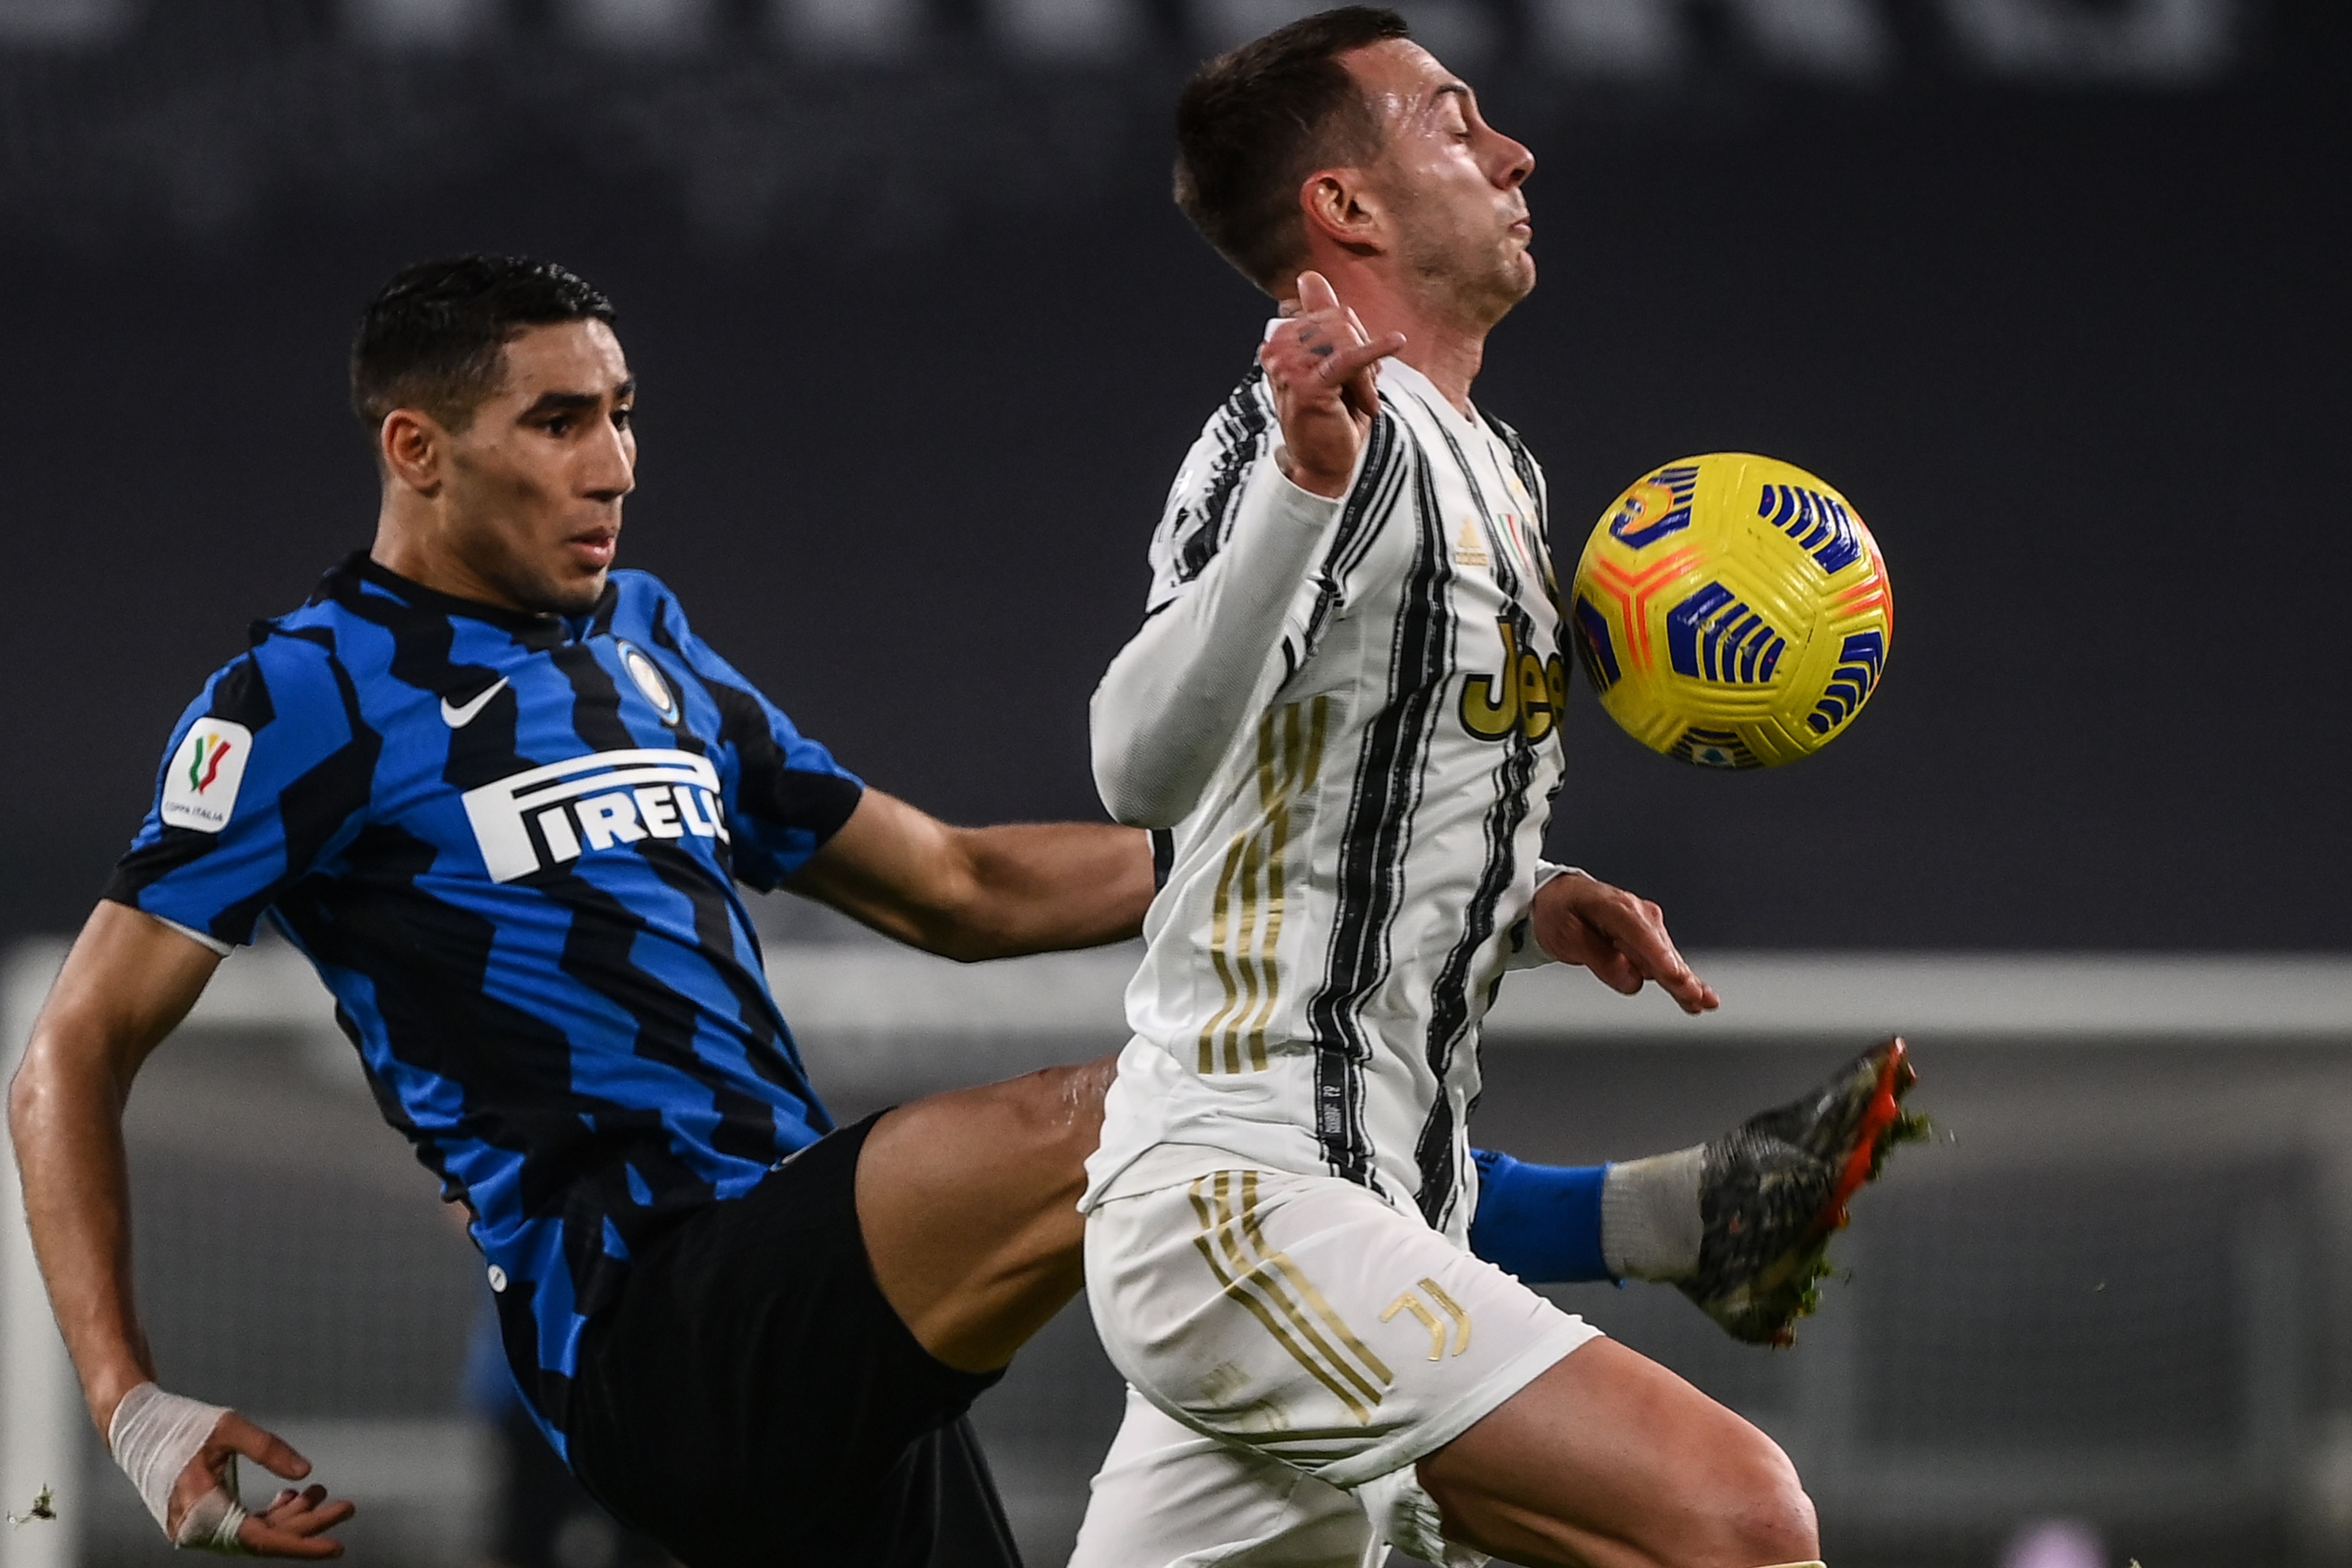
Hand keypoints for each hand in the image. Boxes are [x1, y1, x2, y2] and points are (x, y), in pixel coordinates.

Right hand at [170, 1412, 354, 1557]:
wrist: (137, 1427)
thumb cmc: (181, 1425)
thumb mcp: (229, 1428)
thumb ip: (268, 1450)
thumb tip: (306, 1472)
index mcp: (201, 1512)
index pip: (260, 1540)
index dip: (301, 1543)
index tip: (337, 1545)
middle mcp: (196, 1530)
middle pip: (263, 1538)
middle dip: (307, 1524)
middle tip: (347, 1506)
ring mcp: (197, 1527)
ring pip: (255, 1532)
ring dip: (290, 1516)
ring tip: (321, 1491)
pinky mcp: (202, 1518)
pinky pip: (243, 1525)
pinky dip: (270, 1513)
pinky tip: (292, 1495)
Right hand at [1260, 271, 1406, 498]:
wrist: (1322, 463)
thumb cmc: (1329, 415)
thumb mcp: (1330, 362)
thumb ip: (1322, 319)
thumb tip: (1310, 276)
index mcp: (1281, 340)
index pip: (1334, 315)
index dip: (1355, 339)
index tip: (1357, 372)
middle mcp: (1278, 349)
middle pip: (1343, 324)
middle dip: (1364, 354)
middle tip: (1363, 391)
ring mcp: (1290, 366)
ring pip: (1349, 341)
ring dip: (1367, 374)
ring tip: (1362, 401)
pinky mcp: (1309, 384)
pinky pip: (1350, 357)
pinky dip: (1376, 349)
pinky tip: (1396, 341)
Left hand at [1531, 872, 1719, 1015]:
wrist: (1560, 898)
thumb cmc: (1560, 913)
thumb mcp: (1567, 935)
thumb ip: (1599, 957)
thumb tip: (1631, 978)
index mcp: (1616, 907)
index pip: (1642, 935)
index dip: (1660, 958)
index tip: (1675, 977)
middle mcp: (1639, 915)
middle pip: (1662, 951)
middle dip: (1679, 975)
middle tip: (1695, 996)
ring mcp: (1648, 927)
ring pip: (1669, 960)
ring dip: (1687, 982)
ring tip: (1706, 1002)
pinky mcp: (1650, 941)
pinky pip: (1666, 964)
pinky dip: (1682, 981)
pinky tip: (1700, 999)